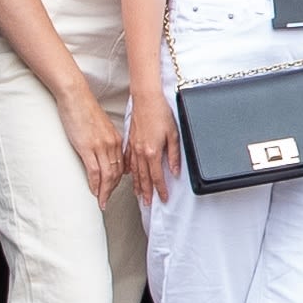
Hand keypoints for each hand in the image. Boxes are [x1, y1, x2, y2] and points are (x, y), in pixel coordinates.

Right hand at [60, 85, 126, 205]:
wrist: (75, 96)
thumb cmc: (84, 109)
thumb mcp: (100, 127)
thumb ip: (104, 141)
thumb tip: (102, 154)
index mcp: (116, 139)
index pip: (121, 166)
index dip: (118, 181)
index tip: (113, 189)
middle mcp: (111, 144)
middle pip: (116, 173)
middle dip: (112, 189)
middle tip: (106, 200)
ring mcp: (100, 146)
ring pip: (107, 176)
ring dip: (104, 192)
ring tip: (101, 202)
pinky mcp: (87, 147)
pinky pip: (95, 171)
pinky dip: (95, 185)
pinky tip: (93, 192)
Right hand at [126, 74, 179, 207]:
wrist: (146, 99)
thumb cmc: (160, 113)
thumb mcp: (173, 135)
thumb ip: (174, 156)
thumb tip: (174, 171)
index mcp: (152, 152)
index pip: (157, 177)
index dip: (160, 189)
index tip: (163, 198)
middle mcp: (141, 152)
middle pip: (144, 177)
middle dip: (146, 192)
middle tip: (147, 202)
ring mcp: (133, 147)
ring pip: (134, 171)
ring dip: (137, 184)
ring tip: (138, 193)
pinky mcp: (130, 141)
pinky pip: (127, 160)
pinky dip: (129, 170)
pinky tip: (128, 175)